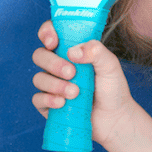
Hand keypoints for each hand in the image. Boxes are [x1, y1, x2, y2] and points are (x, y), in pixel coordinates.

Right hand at [30, 20, 142, 146]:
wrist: (114, 118)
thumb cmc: (112, 88)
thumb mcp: (110, 66)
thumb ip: (96, 52)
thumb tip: (73, 51)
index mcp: (70, 50)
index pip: (50, 34)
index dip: (46, 33)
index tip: (53, 42)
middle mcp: (57, 65)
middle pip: (39, 56)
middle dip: (53, 63)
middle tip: (72, 73)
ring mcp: (51, 85)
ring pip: (38, 78)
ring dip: (55, 84)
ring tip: (75, 93)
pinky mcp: (48, 104)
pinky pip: (37, 99)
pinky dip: (48, 100)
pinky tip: (62, 103)